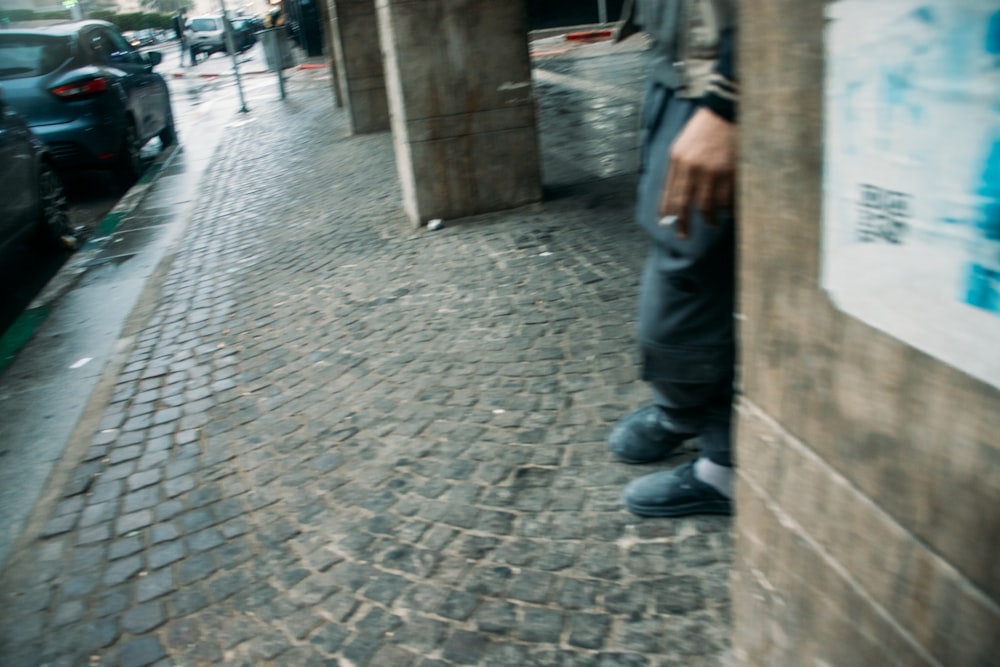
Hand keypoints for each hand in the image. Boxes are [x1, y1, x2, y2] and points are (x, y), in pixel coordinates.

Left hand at [659, 108, 736, 239]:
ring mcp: (712, 171)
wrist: (725, 111)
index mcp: (677, 160)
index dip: (667, 211)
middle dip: (683, 223)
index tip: (666, 224)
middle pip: (684, 204)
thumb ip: (678, 168)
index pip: (669, 193)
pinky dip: (727, 209)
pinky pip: (727, 199)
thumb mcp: (682, 145)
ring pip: (706, 206)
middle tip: (683, 235)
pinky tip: (727, 212)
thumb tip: (674, 194)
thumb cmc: (703, 128)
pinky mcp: (730, 172)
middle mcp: (692, 168)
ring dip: (708, 219)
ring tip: (712, 223)